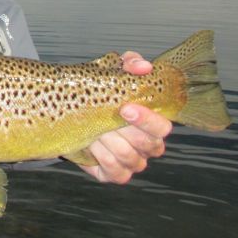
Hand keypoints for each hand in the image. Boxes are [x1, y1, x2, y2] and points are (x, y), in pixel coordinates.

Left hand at [78, 51, 172, 183]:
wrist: (74, 111)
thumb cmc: (102, 91)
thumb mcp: (114, 70)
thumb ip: (131, 63)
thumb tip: (143, 67)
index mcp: (154, 123)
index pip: (163, 128)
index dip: (147, 120)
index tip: (126, 108)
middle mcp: (148, 146)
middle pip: (146, 144)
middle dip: (121, 130)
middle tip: (101, 119)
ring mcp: (133, 162)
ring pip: (128, 157)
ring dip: (107, 141)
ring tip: (93, 129)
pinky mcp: (115, 174)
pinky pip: (115, 172)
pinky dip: (100, 157)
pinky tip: (90, 144)